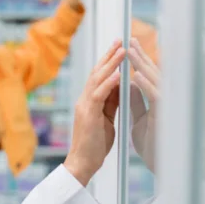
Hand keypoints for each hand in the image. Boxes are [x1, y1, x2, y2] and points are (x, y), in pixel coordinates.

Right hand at [64, 40, 124, 185]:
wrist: (82, 163)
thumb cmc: (94, 145)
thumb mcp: (106, 120)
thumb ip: (111, 103)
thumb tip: (122, 87)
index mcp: (89, 101)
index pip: (99, 76)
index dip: (109, 61)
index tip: (120, 47)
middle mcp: (84, 100)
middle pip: (97, 72)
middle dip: (110, 55)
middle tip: (121, 40)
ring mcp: (85, 106)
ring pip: (97, 79)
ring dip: (111, 64)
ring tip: (123, 50)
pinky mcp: (88, 114)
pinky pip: (99, 95)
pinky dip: (109, 83)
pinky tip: (119, 74)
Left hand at [128, 38, 159, 171]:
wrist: (162, 169)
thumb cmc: (155, 146)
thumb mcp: (141, 120)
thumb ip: (136, 102)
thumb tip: (130, 83)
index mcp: (158, 101)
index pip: (147, 77)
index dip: (137, 62)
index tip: (127, 48)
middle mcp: (166, 101)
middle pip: (154, 73)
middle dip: (140, 57)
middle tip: (129, 40)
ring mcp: (169, 108)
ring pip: (157, 81)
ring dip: (143, 65)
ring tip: (130, 51)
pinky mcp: (167, 117)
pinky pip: (157, 98)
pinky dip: (147, 85)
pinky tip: (137, 75)